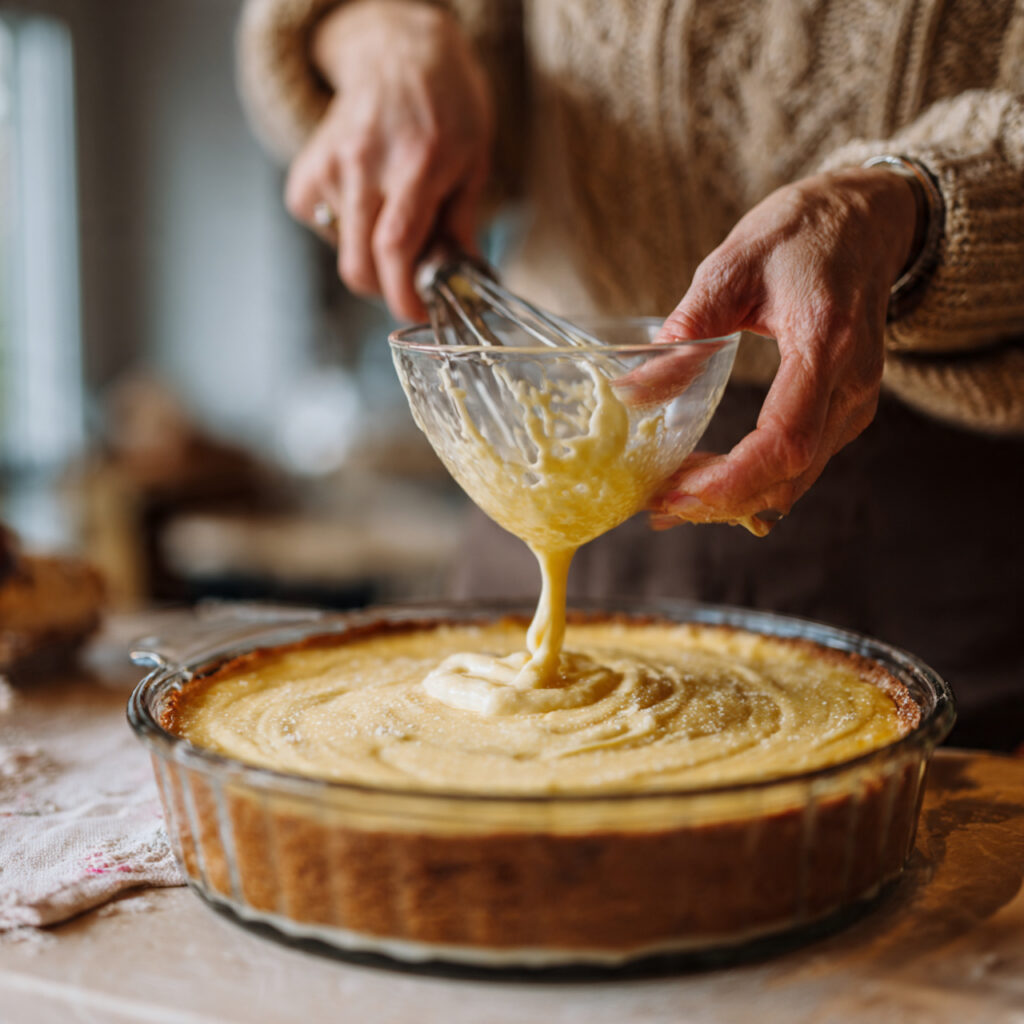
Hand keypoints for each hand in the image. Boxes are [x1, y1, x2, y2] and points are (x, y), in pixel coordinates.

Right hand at [285, 0, 493, 319]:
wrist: (397, 51)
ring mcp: (331, 165)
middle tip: (411, 281)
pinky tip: (367, 205)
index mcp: (416, 164)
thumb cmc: (446, 104)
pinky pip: (322, 227)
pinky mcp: (308, 169)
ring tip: (394, 222)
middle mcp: (366, 164)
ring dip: (370, 258)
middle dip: (386, 290)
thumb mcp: (474, 160)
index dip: (403, 295)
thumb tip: (461, 279)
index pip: (396, 247)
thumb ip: (462, 223)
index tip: (417, 313)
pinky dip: (345, 232)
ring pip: (343, 251)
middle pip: (359, 265)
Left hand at [648, 167, 918, 532]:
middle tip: (655, 503)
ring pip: (794, 481)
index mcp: (826, 344)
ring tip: (668, 497)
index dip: (728, 480)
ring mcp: (855, 403)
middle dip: (719, 501)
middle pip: (788, 475)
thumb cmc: (800, 234)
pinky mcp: (844, 411)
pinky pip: (798, 466)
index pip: (784, 441)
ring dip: (730, 499)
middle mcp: (852, 385)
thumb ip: (686, 329)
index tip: (674, 491)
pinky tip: (703, 482)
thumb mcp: (732, 265)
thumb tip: (632, 391)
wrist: (863, 221)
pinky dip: (749, 484)